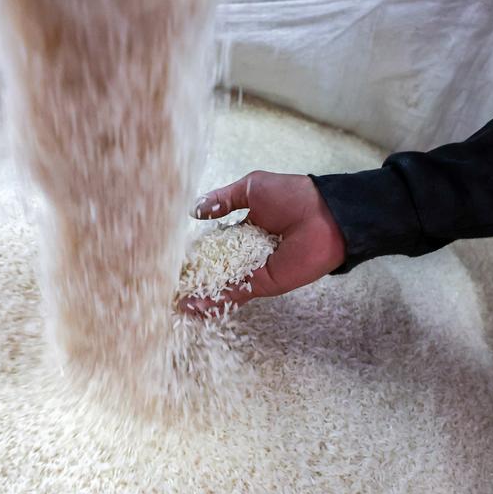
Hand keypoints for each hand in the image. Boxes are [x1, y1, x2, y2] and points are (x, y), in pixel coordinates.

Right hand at [181, 171, 345, 315]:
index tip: (175, 258)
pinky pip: (234, 294)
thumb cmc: (292, 196)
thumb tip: (195, 210)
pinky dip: (215, 301)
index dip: (196, 252)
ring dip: (199, 294)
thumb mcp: (252, 188)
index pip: (214, 245)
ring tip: (174, 301)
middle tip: (169, 284)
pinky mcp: (261, 283)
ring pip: (221, 286)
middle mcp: (247, 252)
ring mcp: (253, 270)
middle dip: (194, 277)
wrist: (323, 216)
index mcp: (244, 229)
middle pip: (215, 269)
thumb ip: (223, 199)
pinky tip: (193, 305)